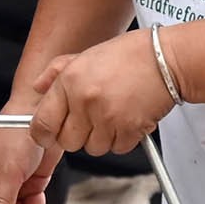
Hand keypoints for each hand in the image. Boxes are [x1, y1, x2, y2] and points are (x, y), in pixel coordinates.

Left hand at [27, 33, 173, 159]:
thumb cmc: (129, 55)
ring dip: (102, 138)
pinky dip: (123, 139)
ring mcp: (107, 117)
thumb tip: (38, 87)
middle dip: (77, 135)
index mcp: (69, 81)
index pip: (42, 123)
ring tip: (114, 115)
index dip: (43, 134)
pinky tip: (128, 118)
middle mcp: (85, 100)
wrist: (166, 59)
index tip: (49, 135)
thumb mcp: (85, 55)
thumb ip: (56, 71)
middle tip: (91, 120)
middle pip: (67, 142)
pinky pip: (117, 148)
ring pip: (93, 148)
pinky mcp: (129, 129)